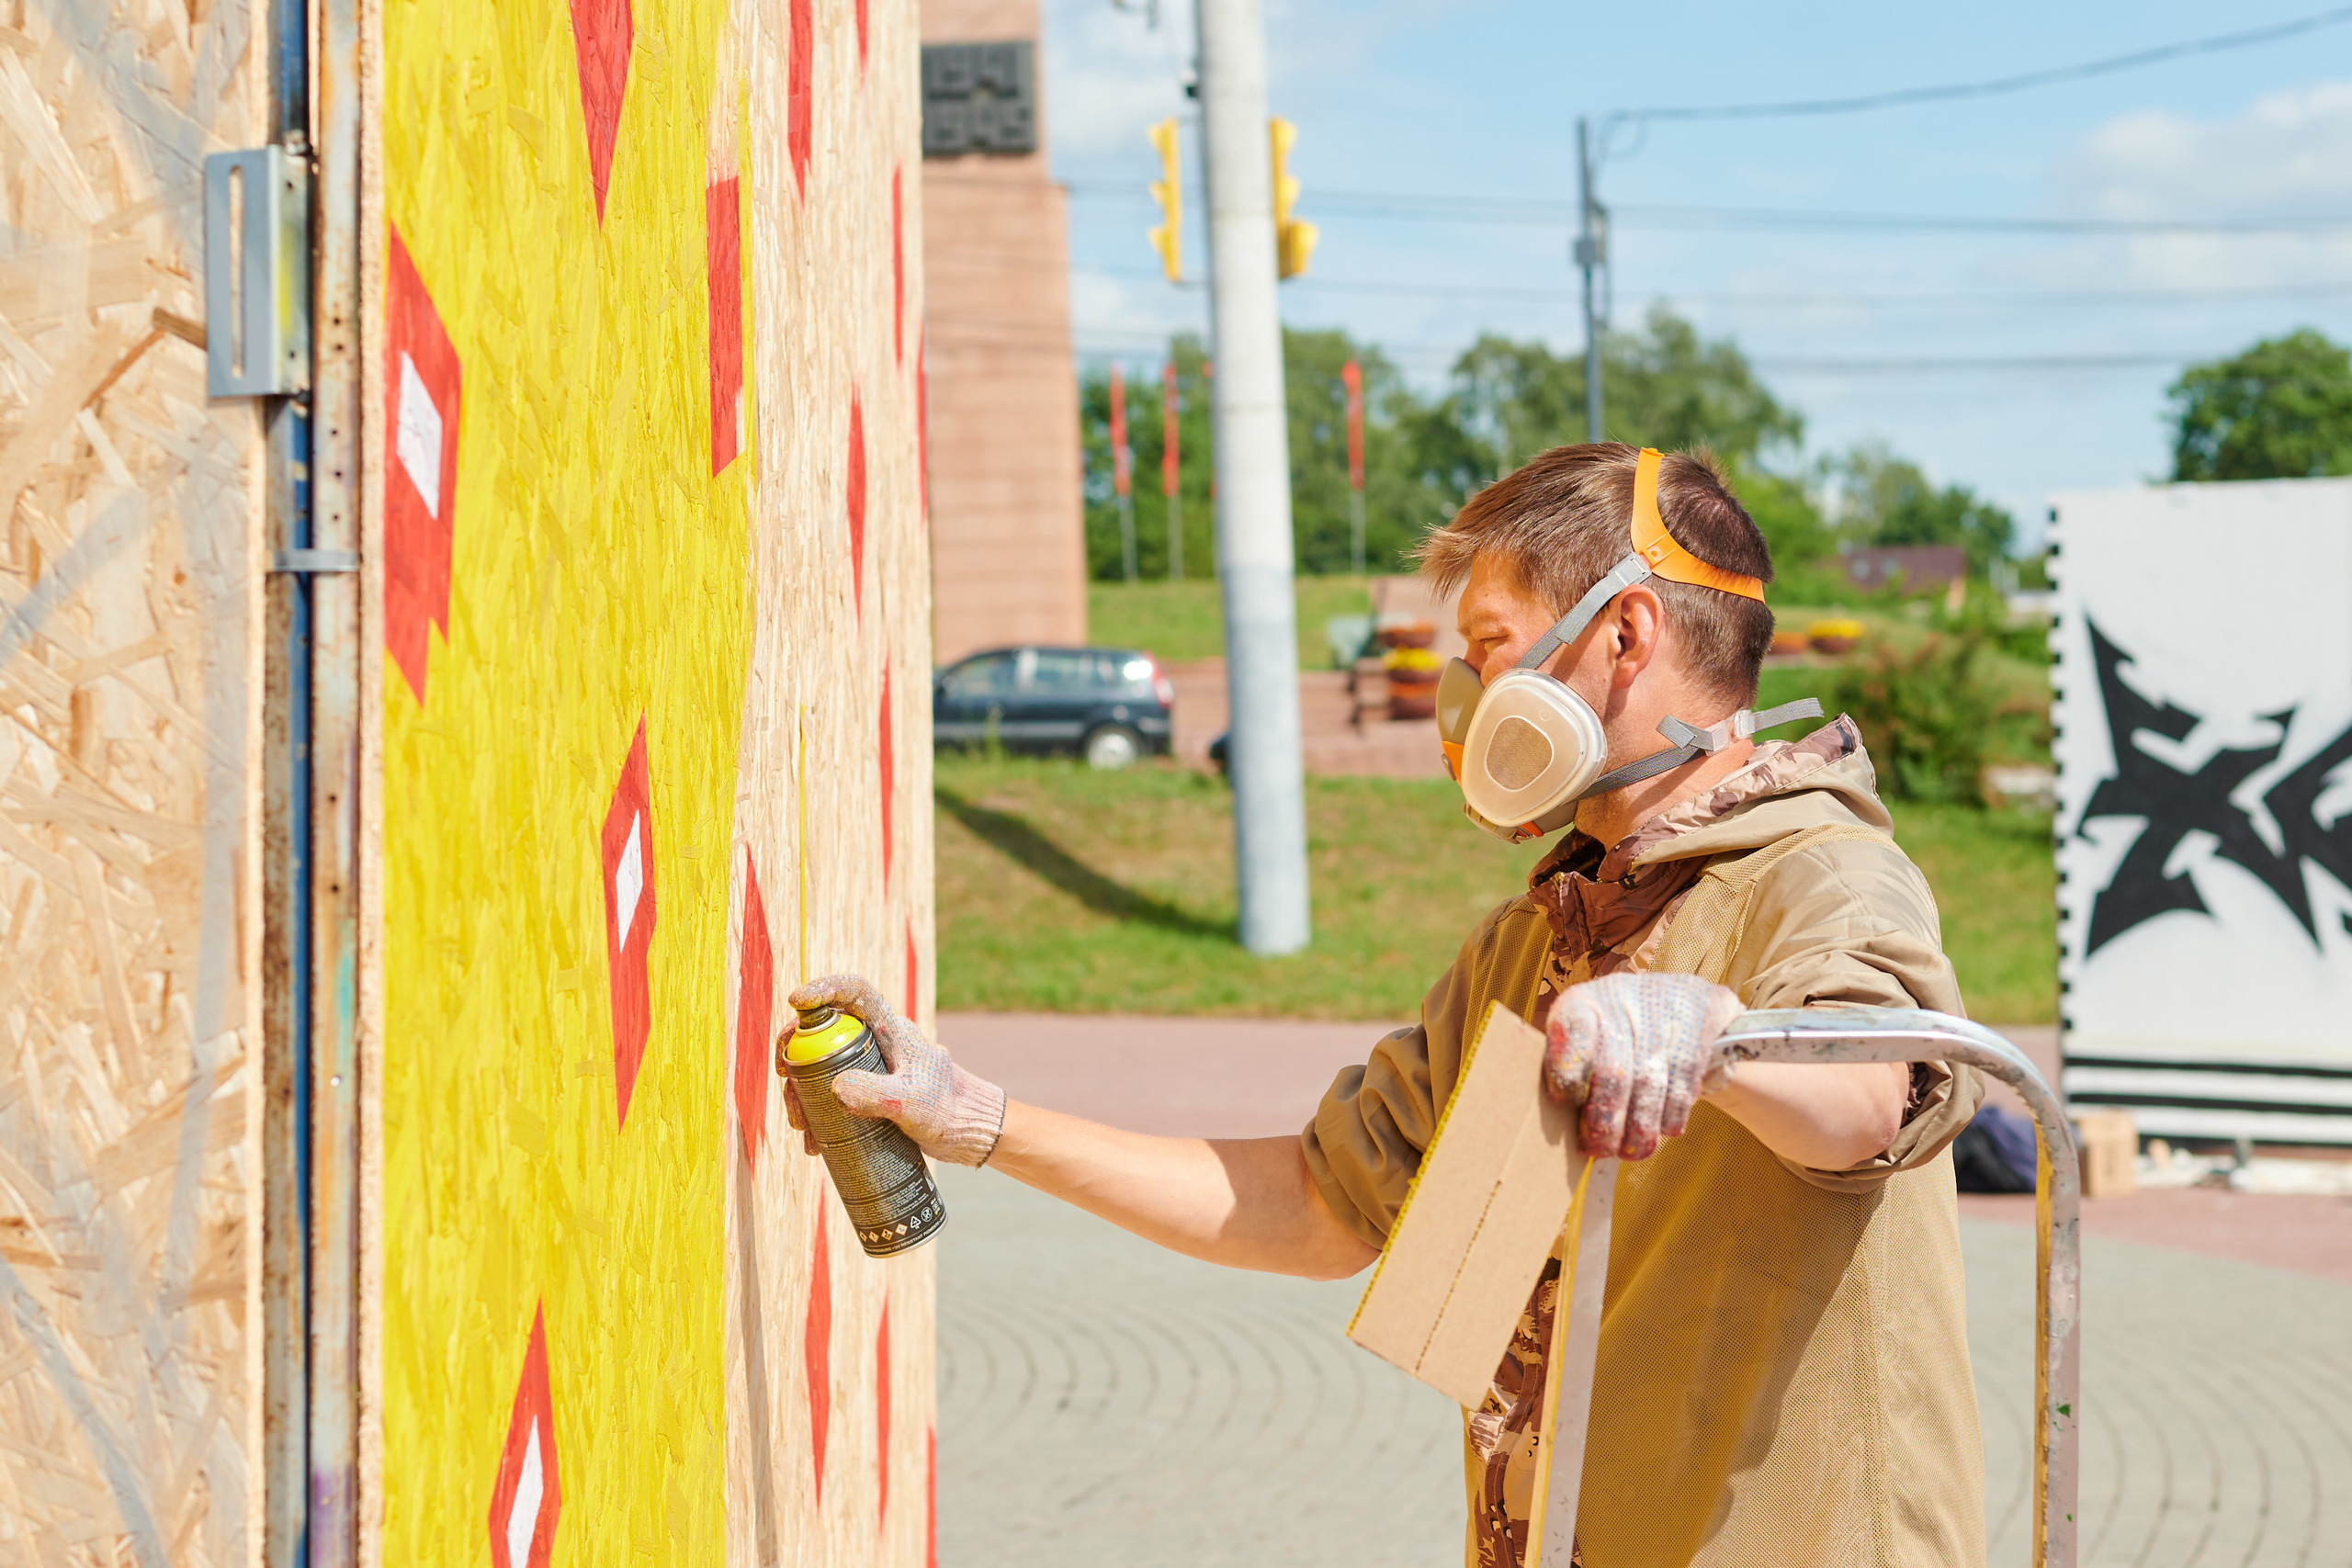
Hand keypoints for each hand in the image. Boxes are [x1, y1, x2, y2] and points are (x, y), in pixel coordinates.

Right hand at [780, 974, 1007, 1166]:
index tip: (796, 1002)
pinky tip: (814, 1142)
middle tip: (785, 1075)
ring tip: (800, 1124)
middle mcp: (880, 1044)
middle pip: (828, 1033)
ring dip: (804, 1090)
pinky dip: (819, 1114)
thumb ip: (878, 1095)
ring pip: (826, 1067)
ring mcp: (874, 1070)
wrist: (973, 1134)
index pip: (856, 993)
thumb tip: (835, 1087)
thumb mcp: (913, 1104)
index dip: (824, 989)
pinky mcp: (872, 1096)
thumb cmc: (952, 1109)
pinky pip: (835, 1096)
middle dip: (799, 1051)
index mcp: (894, 1031)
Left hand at [1542, 972, 1744, 1159]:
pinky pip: (1683, 1086)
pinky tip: (1660, 1129)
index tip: (1563, 1100)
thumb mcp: (1583, 1034)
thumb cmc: (1614, 1028)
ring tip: (1628, 1151)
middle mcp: (1622, 1001)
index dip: (1567, 1067)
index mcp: (1583, 1002)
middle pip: (1614, 1070)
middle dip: (1605, 1119)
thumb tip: (1563, 1119)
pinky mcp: (1697, 1030)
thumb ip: (1569, 1068)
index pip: (1572, 1029)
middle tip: (1598, 1149)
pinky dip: (1670, 1116)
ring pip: (1651, 1085)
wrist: (1677, 996)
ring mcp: (1664, 1015)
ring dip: (1639, 1129)